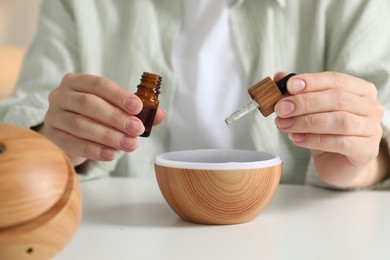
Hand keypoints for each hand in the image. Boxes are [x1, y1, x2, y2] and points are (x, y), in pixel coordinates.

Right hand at [39, 73, 164, 165]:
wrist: (66, 134)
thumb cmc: (93, 116)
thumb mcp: (112, 109)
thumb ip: (135, 110)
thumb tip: (160, 114)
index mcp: (77, 82)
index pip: (98, 84)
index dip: (119, 95)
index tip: (138, 107)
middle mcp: (61, 96)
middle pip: (89, 104)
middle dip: (116, 118)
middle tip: (137, 129)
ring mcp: (53, 117)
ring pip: (81, 125)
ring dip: (108, 136)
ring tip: (130, 145)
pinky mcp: (52, 137)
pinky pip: (73, 144)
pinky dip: (94, 150)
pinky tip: (111, 155)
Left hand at [274, 72, 384, 187]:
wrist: (337, 163)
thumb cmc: (325, 132)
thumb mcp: (310, 110)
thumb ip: (297, 93)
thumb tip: (279, 77)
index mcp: (360, 90)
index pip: (336, 80)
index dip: (312, 81)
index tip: (289, 86)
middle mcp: (370, 107)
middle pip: (338, 99)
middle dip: (305, 103)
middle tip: (281, 109)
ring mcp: (372, 129)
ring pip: (340, 121)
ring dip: (307, 122)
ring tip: (285, 125)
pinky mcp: (367, 150)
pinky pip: (340, 142)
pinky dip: (314, 140)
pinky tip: (296, 139)